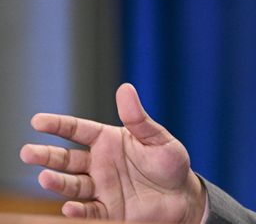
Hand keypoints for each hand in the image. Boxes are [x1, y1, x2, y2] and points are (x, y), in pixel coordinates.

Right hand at [20, 83, 205, 222]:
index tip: (37, 121)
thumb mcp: (158, 138)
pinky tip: (69, 206)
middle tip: (27, 153)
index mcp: (108, 142)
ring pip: (72, 185)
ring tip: (44, 177)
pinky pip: (88, 211)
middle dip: (46, 156)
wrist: (183, 196)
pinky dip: (77, 210)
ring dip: (57, 182)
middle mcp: (99, 165)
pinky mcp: (107, 211)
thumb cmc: (170, 163)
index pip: (77, 130)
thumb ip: (138, 118)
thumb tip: (125, 89)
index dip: (58, 125)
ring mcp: (101, 188)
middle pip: (66, 159)